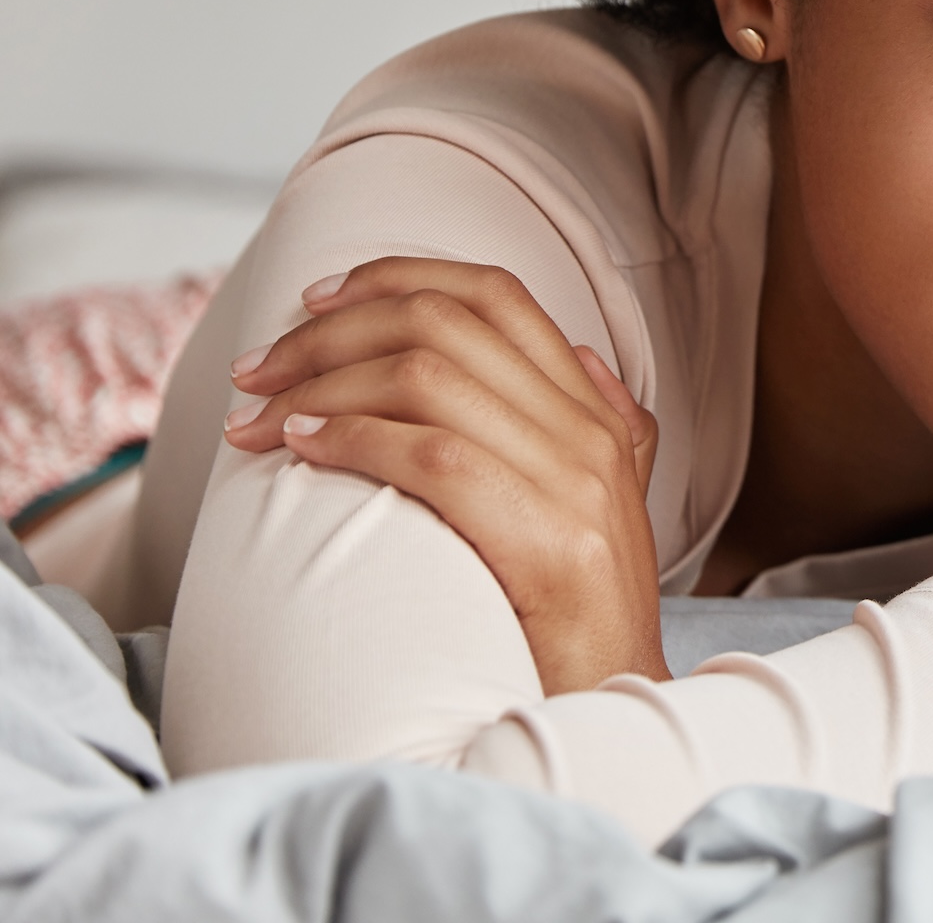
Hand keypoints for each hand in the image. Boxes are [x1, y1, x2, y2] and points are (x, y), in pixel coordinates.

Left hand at [223, 257, 667, 693]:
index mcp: (599, 416)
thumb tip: (581, 354)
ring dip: (320, 388)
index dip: (399, 277)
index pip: (498, 296)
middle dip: (332, 334)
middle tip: (259, 370)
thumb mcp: (603, 507)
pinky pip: (434, 457)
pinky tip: (302, 452)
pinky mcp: (549, 542)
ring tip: (259, 420)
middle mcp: (592, 435)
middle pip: (449, 325)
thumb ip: (606, 428)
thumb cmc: (576, 624)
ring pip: (429, 378)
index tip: (316, 300)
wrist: (613, 715)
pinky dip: (353, 440)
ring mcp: (577, 484)